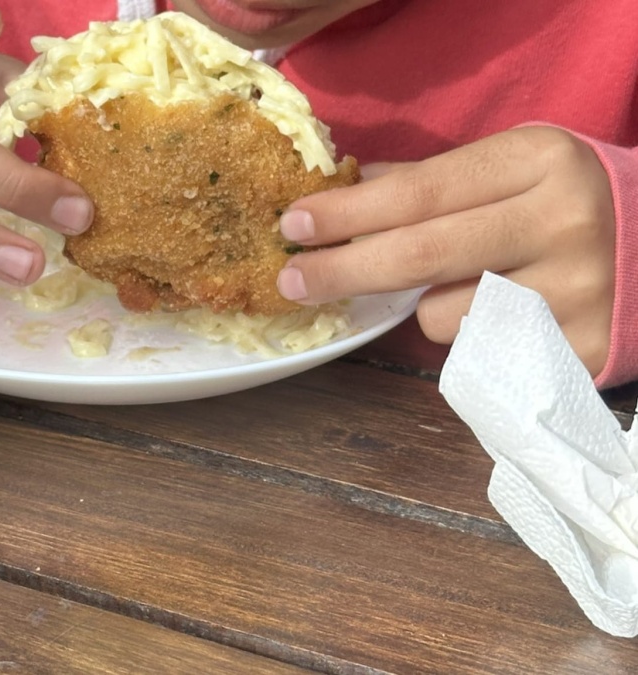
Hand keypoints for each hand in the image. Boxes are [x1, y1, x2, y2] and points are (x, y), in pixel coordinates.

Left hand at [276, 126, 615, 375]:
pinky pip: (476, 353)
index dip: (348, 213)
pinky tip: (497, 315)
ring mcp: (576, 289)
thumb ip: (433, 179)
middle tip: (291, 280)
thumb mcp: (513, 167)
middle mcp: (561, 220)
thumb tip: (348, 190)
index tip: (294, 224)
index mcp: (537, 161)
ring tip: (470, 286)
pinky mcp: (581, 346)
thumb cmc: (566, 202)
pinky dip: (467, 337)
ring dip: (426, 309)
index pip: (420, 191)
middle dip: (343, 270)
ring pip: (442, 316)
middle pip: (422, 254)